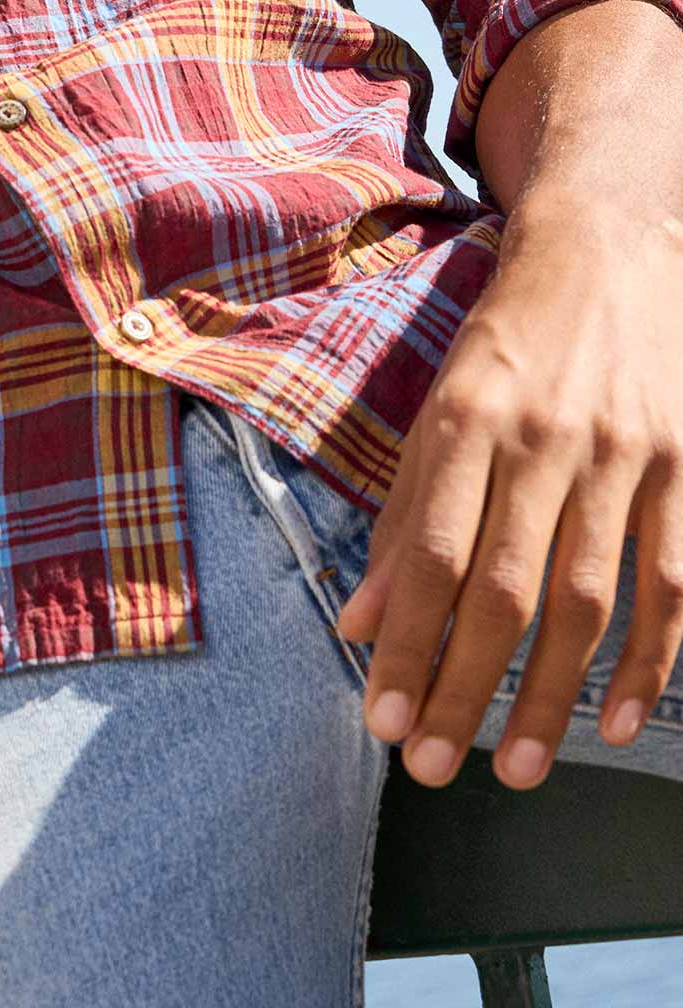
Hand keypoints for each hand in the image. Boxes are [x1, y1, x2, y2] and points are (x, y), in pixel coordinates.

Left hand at [335, 201, 682, 791]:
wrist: (613, 242)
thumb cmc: (510, 336)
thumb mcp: (439, 406)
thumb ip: (404, 516)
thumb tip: (360, 622)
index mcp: (467, 420)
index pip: (432, 556)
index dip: (407, 645)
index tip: (381, 717)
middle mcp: (542, 440)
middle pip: (503, 590)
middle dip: (465, 689)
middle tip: (432, 765)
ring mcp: (621, 456)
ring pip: (587, 600)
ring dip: (549, 694)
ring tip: (515, 767)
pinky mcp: (682, 467)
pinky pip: (671, 584)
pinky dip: (648, 663)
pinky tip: (613, 720)